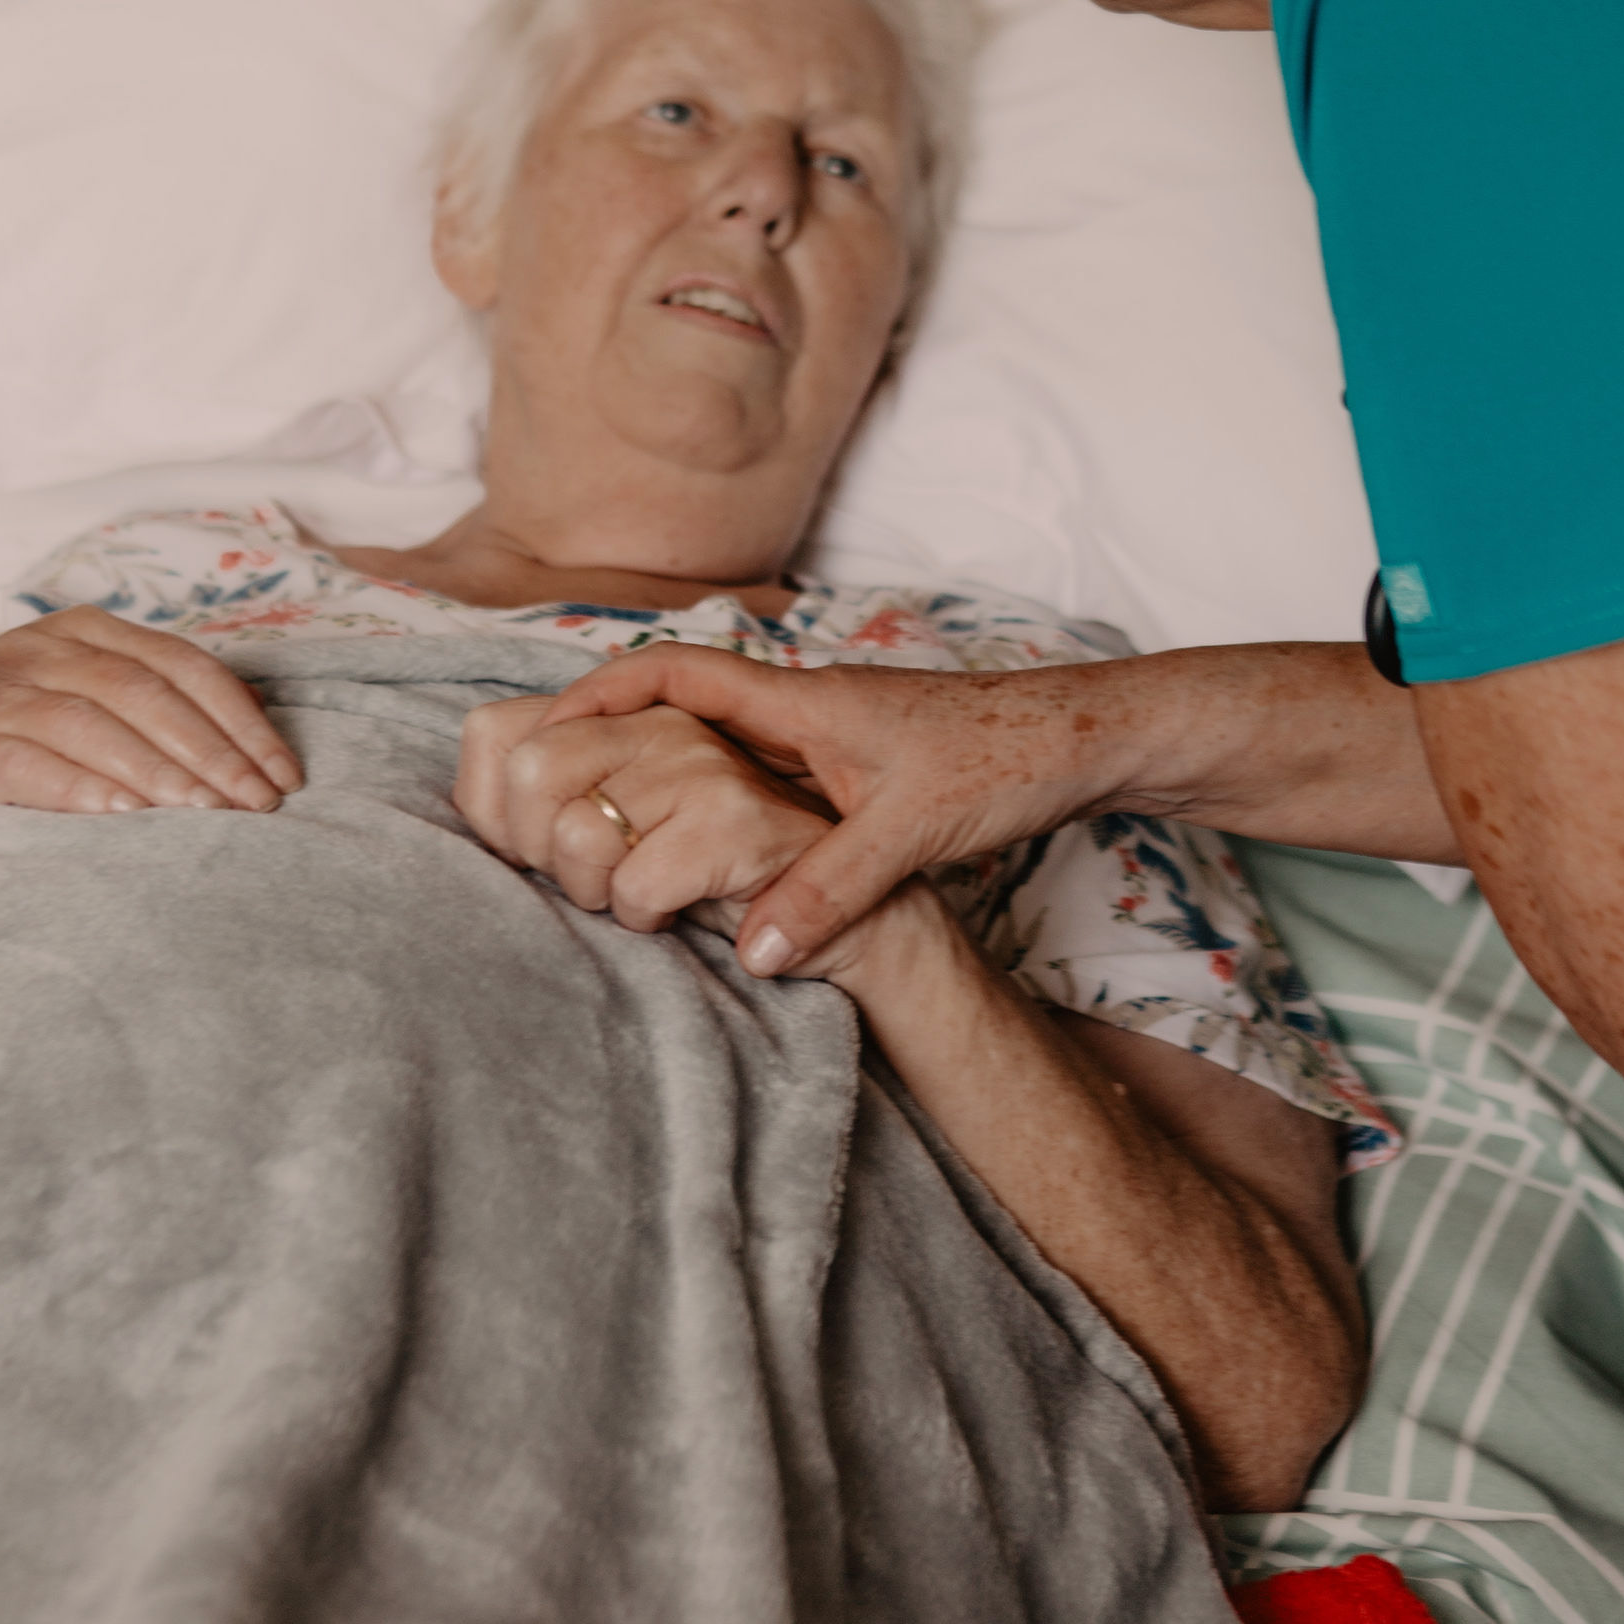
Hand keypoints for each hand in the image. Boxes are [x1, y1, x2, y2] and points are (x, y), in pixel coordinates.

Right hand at [0, 609, 304, 884]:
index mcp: (84, 631)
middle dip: (212, 752)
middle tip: (255, 807)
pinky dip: (78, 785)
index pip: (183, 665)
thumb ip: (149, 715)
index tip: (284, 774)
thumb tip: (251, 758)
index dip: (240, 719)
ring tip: (205, 815)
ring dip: (157, 770)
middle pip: (145, 691)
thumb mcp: (80, 710)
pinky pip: (23, 759)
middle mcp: (39, 648)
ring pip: (91, 721)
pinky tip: (122, 815)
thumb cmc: (6, 743)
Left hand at [454, 692, 835, 933]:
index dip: (493, 809)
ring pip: (577, 835)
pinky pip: (634, 886)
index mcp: (625, 712)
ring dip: (596, 892)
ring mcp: (702, 765)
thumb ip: (551, 796)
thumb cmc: (714, 871)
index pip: (493, 732)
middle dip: (539, 850)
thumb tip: (483, 806)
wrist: (843, 913)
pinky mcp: (734, 821)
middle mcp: (662, 722)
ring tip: (641, 892)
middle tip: (591, 879)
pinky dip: (644, 918)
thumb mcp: (623, 821)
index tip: (534, 848)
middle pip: (528, 771)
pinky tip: (679, 910)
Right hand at [503, 650, 1153, 977]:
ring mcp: (824, 738)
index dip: (601, 693)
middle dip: (609, 737)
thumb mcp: (912, 834)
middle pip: (678, 707)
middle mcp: (801, 710)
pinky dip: (712, 800)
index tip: (542, 727)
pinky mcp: (850, 768)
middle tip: (543, 784)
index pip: (675, 673)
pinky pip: (754, 776)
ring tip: (598, 821)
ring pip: (715, 745)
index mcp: (800, 702)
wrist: (1081, 742)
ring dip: (659, 771)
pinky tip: (698, 849)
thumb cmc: (1003, 763)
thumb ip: (829, 888)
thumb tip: (753, 950)